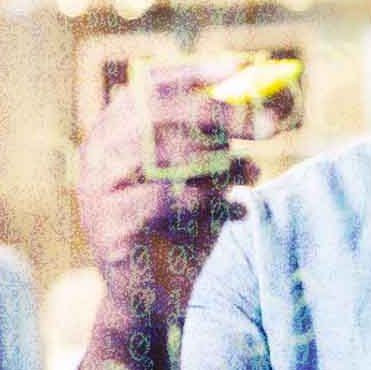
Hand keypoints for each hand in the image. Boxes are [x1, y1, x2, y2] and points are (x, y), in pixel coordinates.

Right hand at [78, 61, 293, 322]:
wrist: (158, 300)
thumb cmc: (185, 229)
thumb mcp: (207, 173)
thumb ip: (223, 137)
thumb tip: (274, 98)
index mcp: (115, 131)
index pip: (148, 86)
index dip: (193, 73)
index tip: (239, 69)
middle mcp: (97, 154)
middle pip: (157, 114)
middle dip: (220, 115)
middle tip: (269, 126)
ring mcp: (96, 191)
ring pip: (160, 155)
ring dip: (218, 163)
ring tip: (250, 173)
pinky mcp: (107, 228)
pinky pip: (162, 200)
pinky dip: (207, 201)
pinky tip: (233, 210)